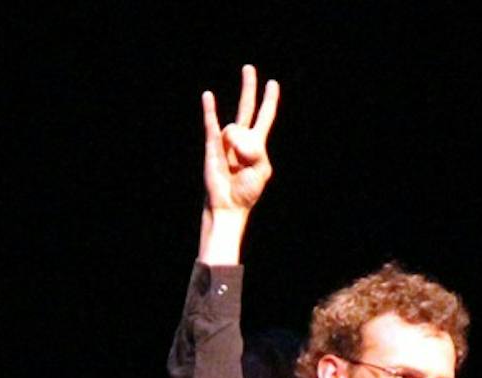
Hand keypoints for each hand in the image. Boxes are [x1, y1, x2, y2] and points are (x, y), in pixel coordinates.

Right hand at [202, 64, 279, 222]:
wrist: (228, 205)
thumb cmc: (246, 192)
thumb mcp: (261, 170)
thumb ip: (255, 150)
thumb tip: (235, 136)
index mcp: (257, 146)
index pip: (264, 117)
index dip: (269, 101)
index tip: (272, 84)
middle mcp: (241, 139)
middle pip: (246, 107)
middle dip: (249, 88)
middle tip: (248, 68)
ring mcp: (225, 141)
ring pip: (235, 129)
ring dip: (237, 146)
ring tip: (234, 165)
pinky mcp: (212, 145)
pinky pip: (212, 124)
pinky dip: (210, 110)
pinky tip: (208, 95)